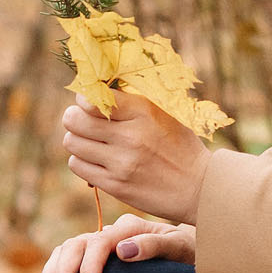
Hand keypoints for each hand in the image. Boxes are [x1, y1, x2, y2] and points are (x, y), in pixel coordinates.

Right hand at [33, 213, 195, 272]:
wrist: (193, 255)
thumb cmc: (191, 254)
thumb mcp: (182, 249)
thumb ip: (155, 246)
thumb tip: (121, 251)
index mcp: (131, 227)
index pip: (102, 242)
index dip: (90, 265)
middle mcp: (112, 233)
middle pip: (78, 244)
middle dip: (64, 272)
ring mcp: (101, 244)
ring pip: (66, 250)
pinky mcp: (95, 258)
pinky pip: (66, 260)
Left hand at [61, 94, 210, 224]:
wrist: (199, 187)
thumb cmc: (180, 144)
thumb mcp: (166, 112)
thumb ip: (134, 98)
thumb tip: (98, 85)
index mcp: (144, 110)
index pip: (92, 97)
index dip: (84, 97)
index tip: (89, 102)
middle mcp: (130, 136)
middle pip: (74, 119)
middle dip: (75, 117)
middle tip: (84, 120)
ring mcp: (121, 163)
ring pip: (72, 142)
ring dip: (78, 140)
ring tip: (93, 141)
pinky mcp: (116, 185)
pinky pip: (78, 165)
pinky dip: (82, 160)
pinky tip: (96, 159)